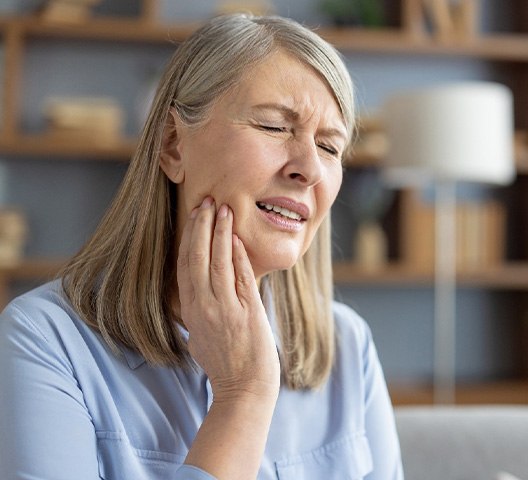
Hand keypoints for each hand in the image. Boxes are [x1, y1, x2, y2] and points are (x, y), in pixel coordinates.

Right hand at [177, 197, 279, 402]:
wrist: (244, 389)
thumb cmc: (224, 364)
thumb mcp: (201, 337)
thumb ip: (198, 312)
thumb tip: (199, 294)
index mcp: (190, 311)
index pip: (184, 266)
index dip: (187, 239)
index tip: (192, 217)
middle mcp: (203, 307)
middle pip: (197, 258)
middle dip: (200, 227)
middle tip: (206, 201)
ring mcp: (224, 309)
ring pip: (217, 262)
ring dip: (219, 233)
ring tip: (223, 209)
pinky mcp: (246, 312)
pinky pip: (240, 277)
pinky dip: (237, 254)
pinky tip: (237, 236)